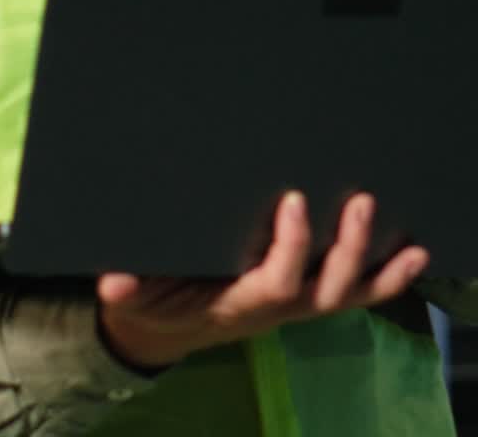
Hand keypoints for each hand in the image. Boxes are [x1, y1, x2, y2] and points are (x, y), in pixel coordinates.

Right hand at [97, 191, 428, 368]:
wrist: (167, 326)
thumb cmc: (157, 298)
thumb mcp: (137, 296)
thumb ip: (127, 288)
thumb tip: (112, 282)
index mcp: (238, 303)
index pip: (275, 282)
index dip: (291, 247)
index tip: (294, 200)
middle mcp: (275, 309)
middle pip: (324, 291)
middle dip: (346, 249)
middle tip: (359, 202)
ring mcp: (295, 304)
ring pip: (345, 295)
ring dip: (377, 268)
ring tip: (407, 239)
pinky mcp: (304, 295)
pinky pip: (352, 293)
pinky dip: (385, 279)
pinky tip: (413, 254)